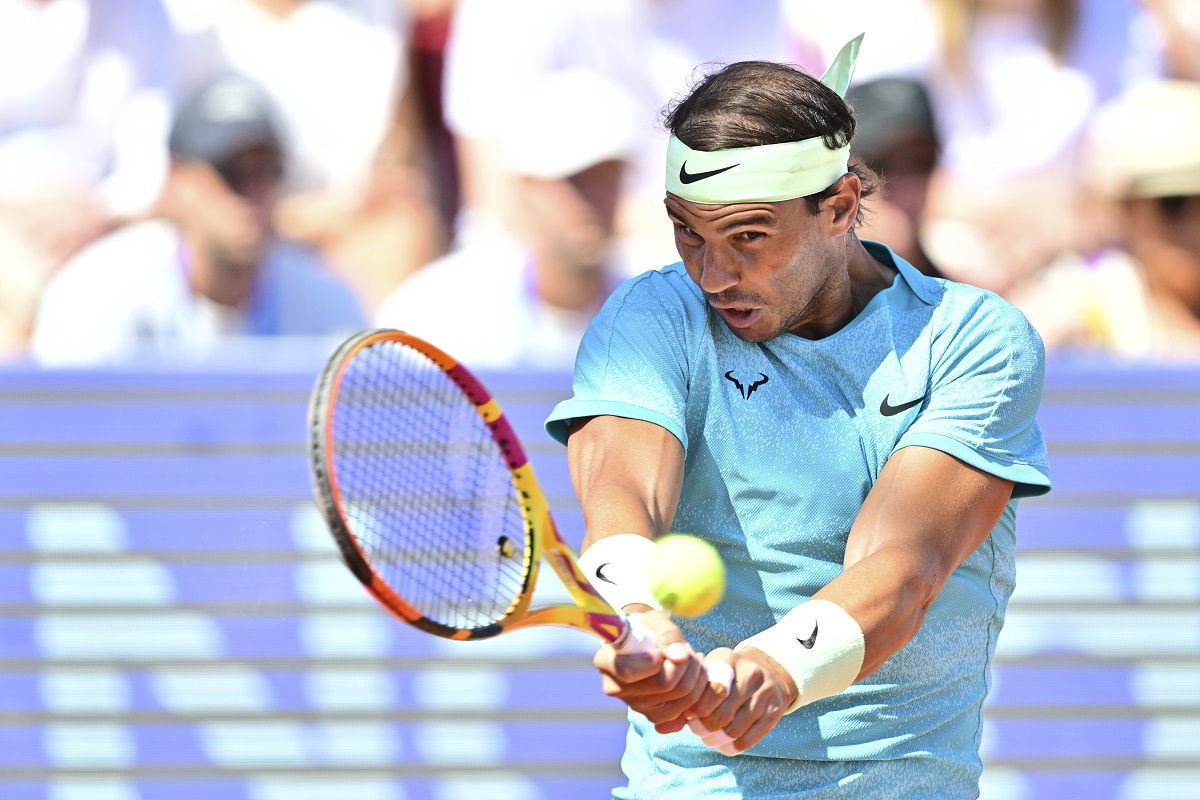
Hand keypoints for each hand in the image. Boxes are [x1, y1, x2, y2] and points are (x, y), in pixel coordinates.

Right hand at [594, 607, 709, 731]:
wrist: (644, 642)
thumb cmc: (646, 627)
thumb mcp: (654, 620)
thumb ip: (666, 634)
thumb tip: (679, 656)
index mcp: (606, 662)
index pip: (629, 671)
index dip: (654, 660)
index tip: (661, 649)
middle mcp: (616, 688)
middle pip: (664, 684)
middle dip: (686, 663)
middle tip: (688, 649)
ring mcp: (635, 705)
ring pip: (680, 698)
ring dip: (695, 676)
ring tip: (693, 659)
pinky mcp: (653, 716)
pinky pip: (685, 710)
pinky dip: (697, 692)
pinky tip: (693, 675)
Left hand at [685, 646, 796, 752]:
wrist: (767, 673)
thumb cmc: (728, 676)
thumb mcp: (712, 669)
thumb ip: (694, 688)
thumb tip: (669, 718)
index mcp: (730, 660)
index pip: (713, 690)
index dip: (697, 709)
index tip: (689, 714)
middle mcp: (751, 674)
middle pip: (722, 715)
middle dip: (705, 728)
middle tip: (698, 730)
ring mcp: (766, 694)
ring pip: (734, 730)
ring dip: (717, 740)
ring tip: (710, 738)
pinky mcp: (775, 712)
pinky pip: (750, 739)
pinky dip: (733, 747)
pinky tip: (725, 745)